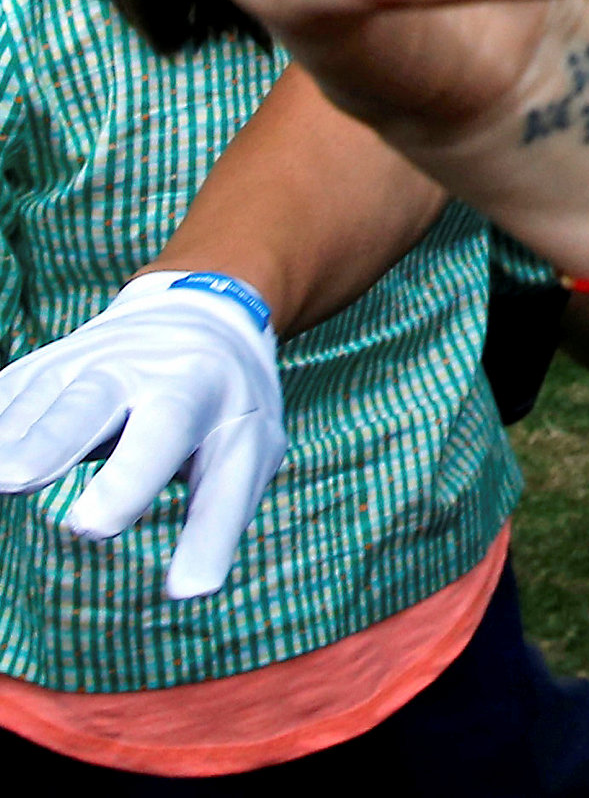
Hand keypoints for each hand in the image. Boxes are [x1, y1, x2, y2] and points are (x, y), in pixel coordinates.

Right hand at [0, 276, 284, 598]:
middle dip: (46, 442)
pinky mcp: (34, 371)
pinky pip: (0, 400)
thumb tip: (193, 593)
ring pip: (28, 404)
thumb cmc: (226, 407)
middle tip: (14, 478)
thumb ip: (216, 525)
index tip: (92, 527)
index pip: (160, 434)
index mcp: (190, 390)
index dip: (126, 480)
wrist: (200, 316)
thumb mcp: (244, 457)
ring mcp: (74, 365)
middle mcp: (128, 370)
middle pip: (82, 407)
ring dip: (4, 440)